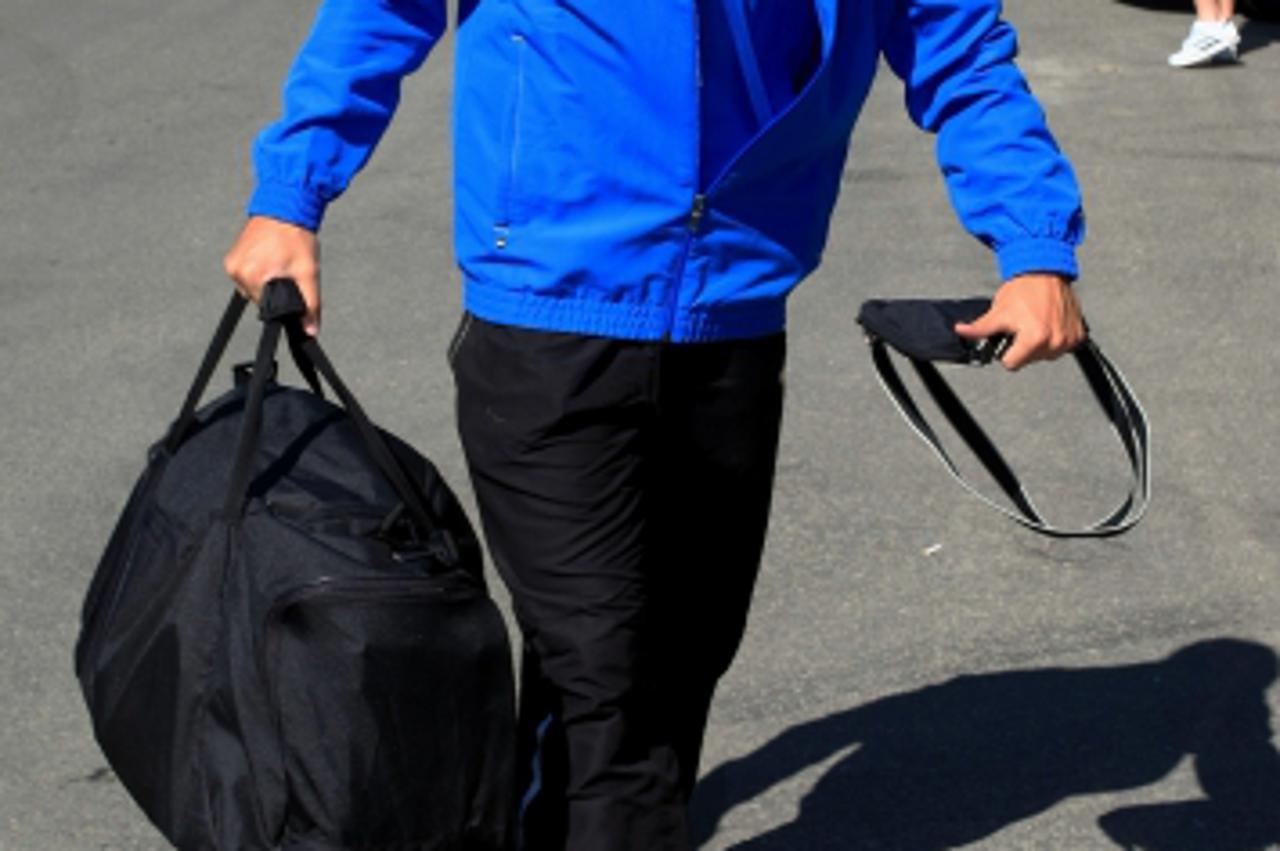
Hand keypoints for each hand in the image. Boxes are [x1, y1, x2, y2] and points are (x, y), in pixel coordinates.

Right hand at [223, 216, 321, 335]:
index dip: (282, 304)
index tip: (289, 288)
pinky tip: (268, 260)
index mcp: (254, 276)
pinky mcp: (230, 258)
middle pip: (258, 300)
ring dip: (265, 283)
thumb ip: (310, 306)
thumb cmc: (296, 238)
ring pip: (251, 290)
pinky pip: (245, 277)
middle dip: (274, 291)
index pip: (267, 309)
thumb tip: (310, 332)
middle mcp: (238, 271)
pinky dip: (257, 273)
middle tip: (286, 271)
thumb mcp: (308, 273)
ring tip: (277, 262)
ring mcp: (232, 264)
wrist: (284, 208)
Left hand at [954, 273, 1085, 370]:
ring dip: (1039, 343)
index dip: (1006, 352)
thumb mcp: (997, 311)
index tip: (1008, 339)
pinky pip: (1062, 346)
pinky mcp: (1079, 334)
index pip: (1012, 364)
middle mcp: (1055, 342)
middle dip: (1023, 347)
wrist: (1046, 271)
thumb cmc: (1024, 289)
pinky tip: (1049, 322)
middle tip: (1023, 326)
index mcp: (1034, 339)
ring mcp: (1068, 339)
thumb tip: (961, 332)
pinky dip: (1055, 337)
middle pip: (1029, 360)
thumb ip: (979, 328)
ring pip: (1046, 355)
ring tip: (1035, 323)